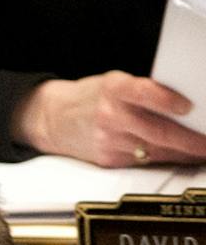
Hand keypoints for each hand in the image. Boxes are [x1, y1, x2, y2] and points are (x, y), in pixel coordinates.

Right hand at [11, 72, 205, 166]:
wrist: (53, 120)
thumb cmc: (92, 97)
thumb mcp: (115, 83)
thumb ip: (145, 92)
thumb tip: (186, 105)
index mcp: (113, 89)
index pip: (144, 94)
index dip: (167, 101)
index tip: (189, 107)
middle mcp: (111, 116)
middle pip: (157, 131)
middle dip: (190, 140)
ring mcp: (109, 141)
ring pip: (155, 150)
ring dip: (183, 152)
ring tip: (202, 151)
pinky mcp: (109, 160)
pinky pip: (144, 161)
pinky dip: (165, 158)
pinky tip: (180, 156)